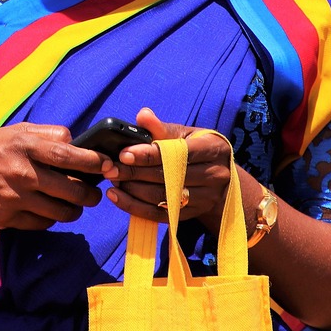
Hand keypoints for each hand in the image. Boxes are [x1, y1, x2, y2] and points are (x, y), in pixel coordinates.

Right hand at [0, 122, 106, 231]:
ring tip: (76, 204)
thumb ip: (44, 135)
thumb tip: (75, 143)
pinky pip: (43, 223)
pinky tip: (49, 210)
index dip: (94, 162)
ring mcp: (15, 199)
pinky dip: (52, 218)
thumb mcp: (11, 131)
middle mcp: (21, 172)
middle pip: (72, 189)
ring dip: (75, 209)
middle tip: (94, 192)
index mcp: (23, 145)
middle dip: (90, 193)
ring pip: (62, 211)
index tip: (106, 165)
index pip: (69, 155)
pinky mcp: (8, 219)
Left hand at [103, 107, 232, 229]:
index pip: (177, 154)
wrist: (219, 178)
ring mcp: (206, 198)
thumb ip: (162, 127)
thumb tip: (142, 115)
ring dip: (133, 191)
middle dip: (135, 173)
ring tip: (113, 181)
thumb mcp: (185, 135)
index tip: (124, 154)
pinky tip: (118, 197)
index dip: (148, 155)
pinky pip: (161, 215)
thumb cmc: (197, 149)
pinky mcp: (193, 214)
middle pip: (168, 177)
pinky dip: (136, 207)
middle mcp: (214, 176)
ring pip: (163, 197)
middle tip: (111, 169)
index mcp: (213, 149)